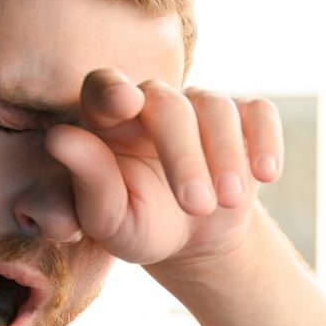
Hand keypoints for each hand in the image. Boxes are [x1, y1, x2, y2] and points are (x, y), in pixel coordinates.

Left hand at [42, 69, 282, 271]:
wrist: (194, 240)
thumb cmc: (139, 225)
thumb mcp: (109, 220)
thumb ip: (87, 181)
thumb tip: (59, 138)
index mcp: (108, 119)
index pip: (103, 86)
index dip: (112, 89)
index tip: (125, 104)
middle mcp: (153, 101)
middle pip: (169, 105)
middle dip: (185, 156)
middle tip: (197, 205)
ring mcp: (200, 105)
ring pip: (216, 108)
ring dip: (226, 156)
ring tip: (226, 202)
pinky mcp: (244, 117)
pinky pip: (259, 113)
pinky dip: (266, 140)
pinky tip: (266, 174)